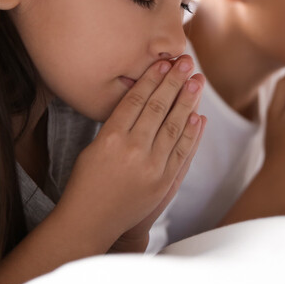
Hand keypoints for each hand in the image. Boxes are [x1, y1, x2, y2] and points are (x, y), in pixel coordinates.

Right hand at [60, 55, 205, 251]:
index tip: (163, 64)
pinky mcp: (163, 182)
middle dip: (174, 83)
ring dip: (187, 101)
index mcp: (110, 138)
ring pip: (173, 127)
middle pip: (157, 108)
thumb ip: (116, 125)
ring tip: (197, 81)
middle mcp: (132, 150)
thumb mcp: (93, 147)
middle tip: (186, 62)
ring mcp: (150, 167)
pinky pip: (182, 151)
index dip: (151, 80)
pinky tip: (198, 115)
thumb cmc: (86, 181)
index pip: (136, 101)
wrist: (92, 221)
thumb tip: (140, 101)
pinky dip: (191, 132)